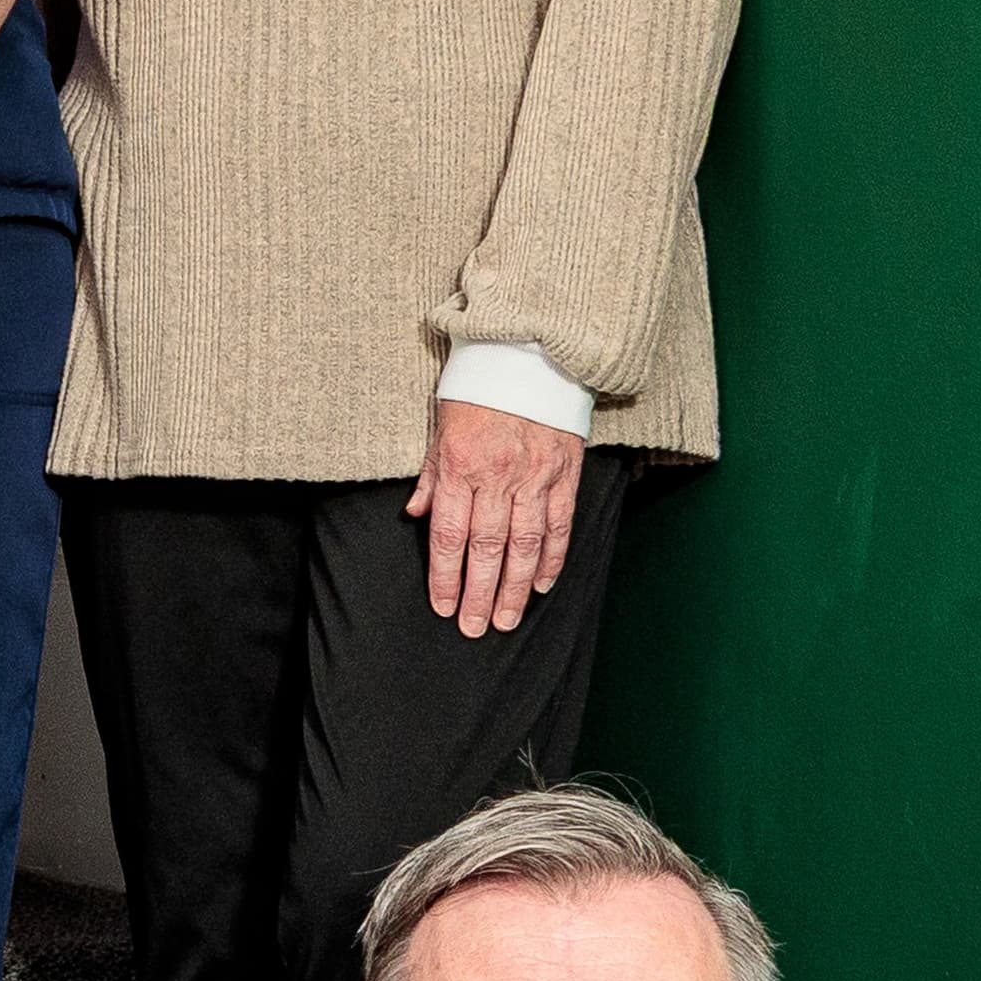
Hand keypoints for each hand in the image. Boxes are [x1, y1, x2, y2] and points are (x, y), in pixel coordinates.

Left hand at [407, 399, 584, 635]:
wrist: (528, 353)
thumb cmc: (477, 388)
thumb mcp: (439, 426)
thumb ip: (431, 475)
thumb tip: (416, 514)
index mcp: (460, 466)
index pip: (450, 535)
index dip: (445, 576)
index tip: (442, 605)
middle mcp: (498, 477)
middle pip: (487, 549)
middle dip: (479, 593)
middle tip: (474, 627)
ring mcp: (535, 477)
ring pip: (526, 545)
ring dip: (516, 587)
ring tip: (506, 618)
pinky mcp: (565, 473)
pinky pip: (560, 524)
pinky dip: (553, 557)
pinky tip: (543, 583)